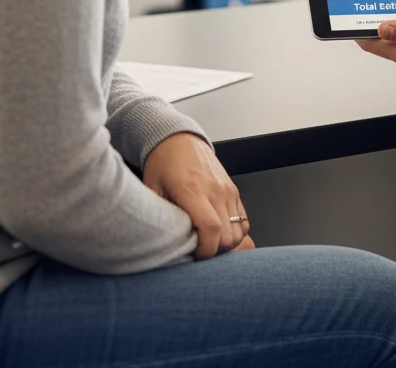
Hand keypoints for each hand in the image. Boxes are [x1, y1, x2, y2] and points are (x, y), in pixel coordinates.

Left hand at [142, 132, 250, 259]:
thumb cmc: (163, 164)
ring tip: (208, 242)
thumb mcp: (151, 189)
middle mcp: (215, 190)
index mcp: (193, 191)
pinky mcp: (233, 189)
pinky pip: (244, 219)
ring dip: (226, 242)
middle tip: (198, 252)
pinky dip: (235, 231)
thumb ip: (157, 216)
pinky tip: (219, 231)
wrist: (179, 140)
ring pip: (239, 230)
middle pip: (228, 234)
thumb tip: (158, 243)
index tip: (195, 256)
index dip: (206, 250)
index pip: (211, 228)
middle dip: (215, 251)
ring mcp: (227, 189)